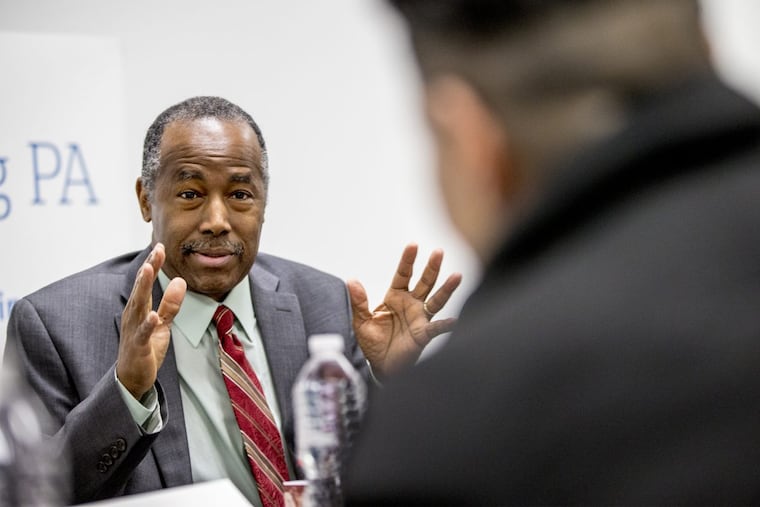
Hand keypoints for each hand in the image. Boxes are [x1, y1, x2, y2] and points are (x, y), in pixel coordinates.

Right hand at [116, 243, 185, 398]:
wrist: (131, 378)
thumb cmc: (145, 349)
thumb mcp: (162, 323)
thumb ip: (170, 304)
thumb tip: (180, 281)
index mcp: (138, 308)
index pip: (145, 282)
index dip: (153, 264)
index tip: (160, 246)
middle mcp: (133, 315)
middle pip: (141, 287)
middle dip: (148, 267)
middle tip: (156, 248)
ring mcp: (134, 330)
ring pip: (138, 305)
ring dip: (143, 287)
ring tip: (148, 269)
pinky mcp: (138, 346)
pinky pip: (143, 334)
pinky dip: (148, 324)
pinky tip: (153, 315)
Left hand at [347, 243, 461, 378]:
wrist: (380, 366)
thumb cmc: (373, 342)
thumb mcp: (361, 321)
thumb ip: (358, 302)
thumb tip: (351, 281)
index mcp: (395, 297)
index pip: (403, 274)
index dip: (408, 260)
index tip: (413, 245)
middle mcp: (411, 304)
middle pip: (424, 282)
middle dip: (432, 268)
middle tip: (439, 252)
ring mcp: (420, 318)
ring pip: (436, 300)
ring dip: (446, 289)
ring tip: (457, 276)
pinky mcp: (423, 335)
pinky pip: (436, 328)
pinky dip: (445, 325)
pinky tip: (454, 321)